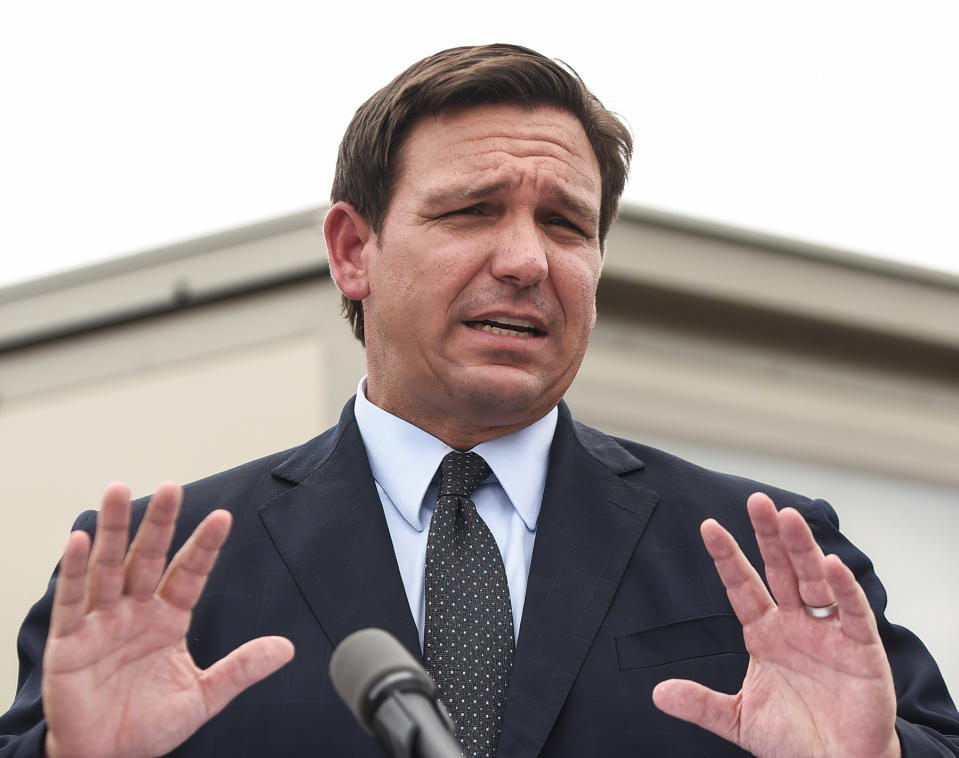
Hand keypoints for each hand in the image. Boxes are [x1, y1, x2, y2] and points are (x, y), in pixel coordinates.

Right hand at [42, 482, 294, 757]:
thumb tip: (286, 648)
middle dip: (160, 522)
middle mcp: (135, 612)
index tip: (223, 517)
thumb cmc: (149, 726)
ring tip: (119, 491)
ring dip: (114, 530)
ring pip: (109, 567)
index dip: (205, 546)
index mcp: (168, 619)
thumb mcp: (203, 696)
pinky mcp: (70, 642)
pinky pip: (73, 601)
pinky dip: (75, 570)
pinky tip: (81, 539)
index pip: (190, 573)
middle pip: (148, 558)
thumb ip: (241, 669)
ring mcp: (102, 623)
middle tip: (172, 486)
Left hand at [652, 492, 899, 757]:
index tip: (708, 527)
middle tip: (757, 501)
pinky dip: (844, 589)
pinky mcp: (862, 650)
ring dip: (802, 549)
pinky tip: (831, 565)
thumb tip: (658, 693)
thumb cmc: (793, 741)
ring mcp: (828, 633)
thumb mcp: (739, 719)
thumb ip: (701, 703)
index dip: (727, 557)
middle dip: (768, 536)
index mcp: (765, 634)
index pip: (742, 586)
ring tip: (788, 518)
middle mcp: (796, 625)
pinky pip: (853, 613)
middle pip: (780, 570)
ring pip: (814, 580)